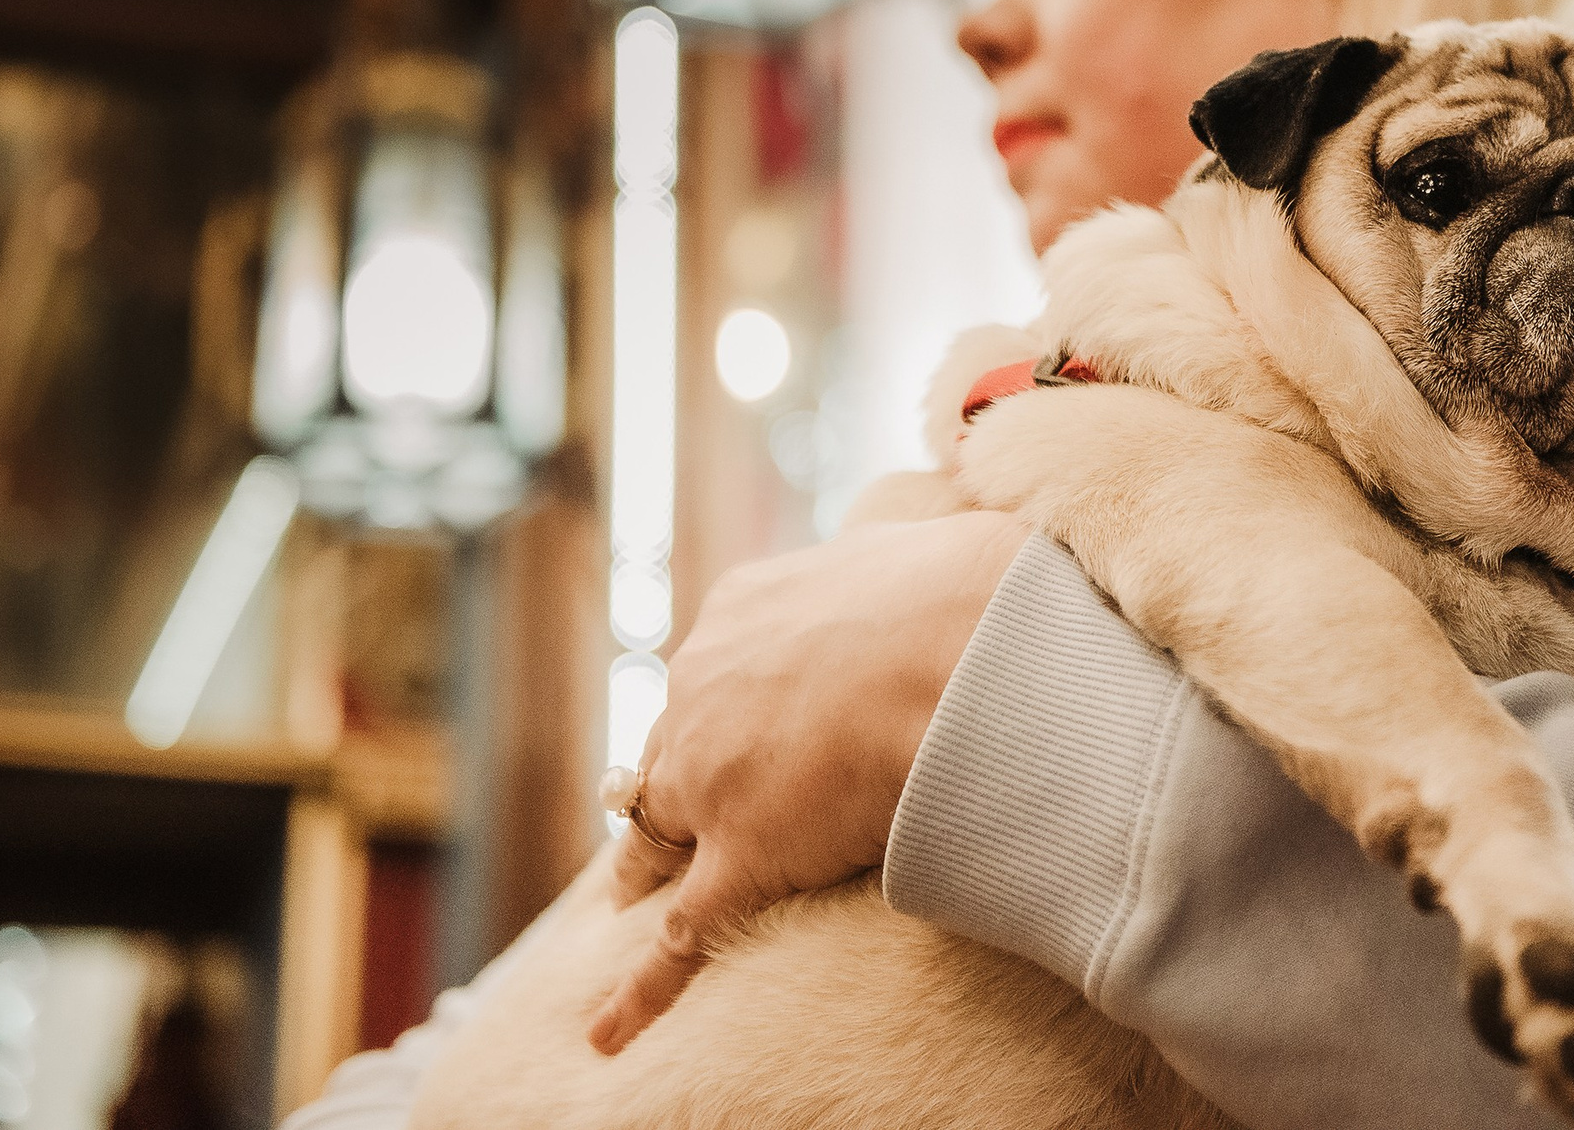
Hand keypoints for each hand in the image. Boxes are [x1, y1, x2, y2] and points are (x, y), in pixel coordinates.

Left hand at [587, 511, 1029, 1052]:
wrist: (959, 648)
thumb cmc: (961, 587)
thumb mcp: (917, 544)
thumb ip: (908, 554)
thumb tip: (964, 541)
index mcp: (741, 611)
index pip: (712, 668)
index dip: (716, 704)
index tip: (726, 719)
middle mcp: (703, 689)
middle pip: (668, 749)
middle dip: (663, 783)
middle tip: (649, 813)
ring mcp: (712, 778)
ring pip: (659, 833)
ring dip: (645, 867)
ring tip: (628, 899)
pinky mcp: (741, 856)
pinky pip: (683, 934)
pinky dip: (641, 990)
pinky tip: (608, 1032)